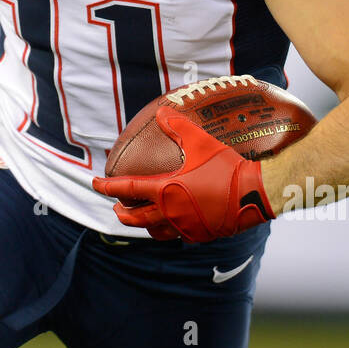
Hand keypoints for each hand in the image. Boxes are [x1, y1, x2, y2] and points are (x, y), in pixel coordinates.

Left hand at [92, 105, 274, 242]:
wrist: (254, 194)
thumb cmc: (226, 167)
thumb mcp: (201, 143)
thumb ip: (179, 127)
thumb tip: (161, 112)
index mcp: (166, 191)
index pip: (128, 188)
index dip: (107, 186)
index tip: (94, 183)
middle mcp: (171, 213)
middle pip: (136, 219)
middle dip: (122, 213)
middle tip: (116, 207)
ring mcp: (186, 227)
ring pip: (155, 232)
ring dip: (143, 225)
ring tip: (141, 218)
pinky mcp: (201, 235)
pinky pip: (178, 235)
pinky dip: (169, 229)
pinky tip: (173, 223)